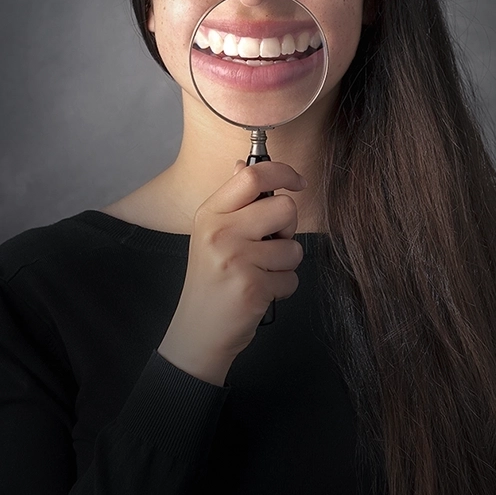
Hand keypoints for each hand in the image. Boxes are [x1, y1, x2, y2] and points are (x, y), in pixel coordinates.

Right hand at [156, 160, 305, 386]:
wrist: (197, 330)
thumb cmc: (210, 280)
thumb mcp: (211, 234)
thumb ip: (232, 201)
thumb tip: (244, 165)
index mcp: (210, 214)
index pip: (251, 177)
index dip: (283, 173)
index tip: (297, 182)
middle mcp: (221, 233)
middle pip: (284, 208)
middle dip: (287, 229)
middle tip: (269, 245)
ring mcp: (237, 261)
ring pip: (294, 248)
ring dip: (285, 265)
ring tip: (260, 274)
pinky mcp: (253, 288)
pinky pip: (292, 278)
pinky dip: (283, 289)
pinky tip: (260, 293)